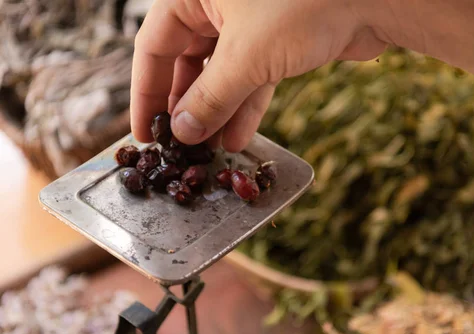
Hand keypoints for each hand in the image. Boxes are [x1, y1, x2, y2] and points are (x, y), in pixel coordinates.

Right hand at [130, 0, 387, 151]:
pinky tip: (237, 140)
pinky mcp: (278, 42)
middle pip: (186, 61)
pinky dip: (245, 108)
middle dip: (185, 107)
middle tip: (180, 147)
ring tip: (207, 152)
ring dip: (216, 114)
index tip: (143, 133)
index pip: (153, 45)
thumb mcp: (245, 57)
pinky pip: (252, 79)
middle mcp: (217, 4)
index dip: (147, 92)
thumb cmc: (304, 5)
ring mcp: (249, 23)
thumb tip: (181, 133)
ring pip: (221, 74)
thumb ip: (209, 99)